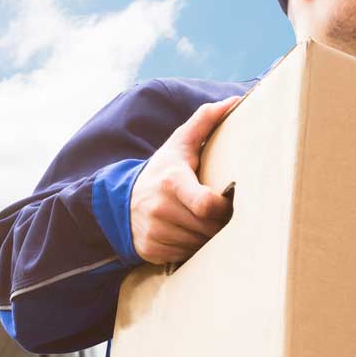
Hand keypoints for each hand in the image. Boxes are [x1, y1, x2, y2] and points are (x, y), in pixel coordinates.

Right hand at [129, 95, 239, 265]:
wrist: (121, 199)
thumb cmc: (162, 170)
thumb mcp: (179, 144)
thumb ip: (205, 122)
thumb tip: (233, 101)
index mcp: (172, 181)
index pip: (206, 205)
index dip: (223, 208)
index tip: (226, 202)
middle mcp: (161, 208)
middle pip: (208, 228)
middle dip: (219, 224)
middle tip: (222, 214)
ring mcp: (155, 232)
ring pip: (198, 245)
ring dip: (206, 238)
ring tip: (203, 223)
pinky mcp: (151, 250)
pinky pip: (184, 255)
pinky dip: (191, 248)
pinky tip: (187, 233)